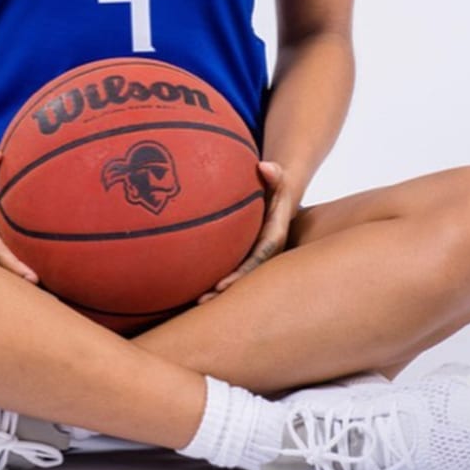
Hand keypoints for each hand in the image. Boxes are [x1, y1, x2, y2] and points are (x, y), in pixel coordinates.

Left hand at [197, 161, 293, 302]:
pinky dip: (211, 281)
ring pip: (234, 280)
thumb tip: (264, 166)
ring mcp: (252, 259)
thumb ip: (275, 174)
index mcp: (272, 241)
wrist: (280, 203)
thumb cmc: (277, 190)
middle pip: (243, 279)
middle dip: (224, 292)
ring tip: (191, 303)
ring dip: (215, 292)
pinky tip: (189, 289)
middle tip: (200, 301)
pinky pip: (227, 270)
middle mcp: (262, 255)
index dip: (239, 275)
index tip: (221, 284)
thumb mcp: (280, 181)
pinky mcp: (242, 258)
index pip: (255, 262)